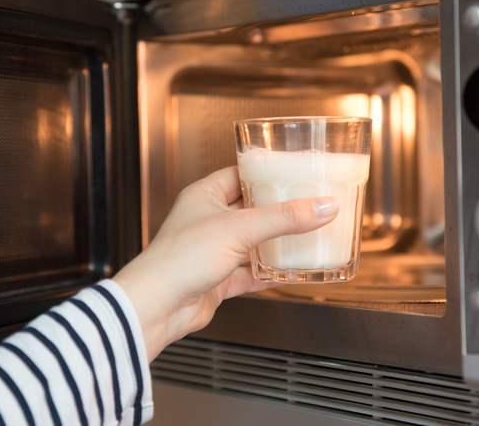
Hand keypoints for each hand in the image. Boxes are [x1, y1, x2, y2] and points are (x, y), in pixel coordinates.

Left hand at [113, 166, 339, 360]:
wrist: (157, 306)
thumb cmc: (178, 259)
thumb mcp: (239, 228)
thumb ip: (283, 218)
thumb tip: (321, 207)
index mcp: (203, 196)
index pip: (239, 175)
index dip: (265, 173)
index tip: (292, 172)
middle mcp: (206, 221)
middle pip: (250, 210)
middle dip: (277, 211)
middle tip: (306, 205)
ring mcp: (212, 252)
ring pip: (251, 244)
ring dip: (275, 244)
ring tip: (305, 237)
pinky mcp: (216, 280)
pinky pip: (249, 273)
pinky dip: (269, 273)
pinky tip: (289, 273)